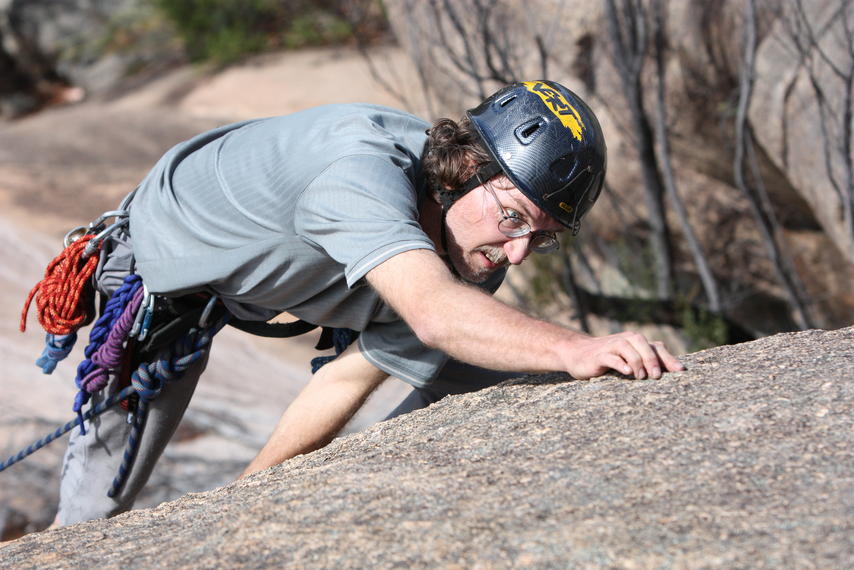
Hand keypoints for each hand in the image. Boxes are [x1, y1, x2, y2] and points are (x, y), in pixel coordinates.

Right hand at [561, 331, 684, 379]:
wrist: (577, 353)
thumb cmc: (608, 359)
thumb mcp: (628, 360)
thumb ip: (647, 363)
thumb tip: (672, 373)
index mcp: (636, 342)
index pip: (656, 347)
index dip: (669, 359)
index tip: (680, 372)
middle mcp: (625, 340)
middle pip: (642, 343)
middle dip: (652, 359)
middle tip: (657, 377)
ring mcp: (610, 346)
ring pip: (627, 348)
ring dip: (637, 361)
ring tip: (640, 377)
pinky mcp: (598, 355)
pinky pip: (610, 357)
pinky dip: (620, 363)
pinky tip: (626, 372)